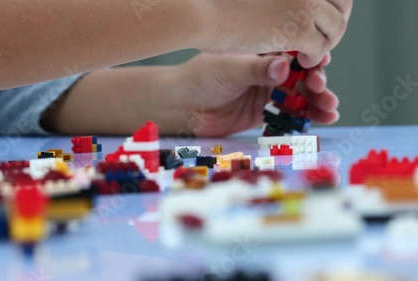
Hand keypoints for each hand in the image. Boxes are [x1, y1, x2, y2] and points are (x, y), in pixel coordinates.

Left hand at [174, 53, 337, 136]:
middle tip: (320, 88)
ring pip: (301, 94)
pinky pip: (292, 113)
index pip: (293, 51)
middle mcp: (268, 69)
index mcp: (262, 50)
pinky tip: (325, 118)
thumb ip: (256, 69)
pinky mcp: (266, 111)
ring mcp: (268, 90)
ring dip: (318, 100)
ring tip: (330, 107)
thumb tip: (284, 67)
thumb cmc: (201, 79)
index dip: (310, 57)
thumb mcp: (229, 69)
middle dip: (316, 81)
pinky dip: (308, 116)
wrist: (184, 107)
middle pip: (302, 73)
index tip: (321, 63)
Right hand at [200, 0, 351, 66]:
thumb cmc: (217, 1)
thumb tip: (286, 6)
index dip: (332, 3)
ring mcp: (305, 4)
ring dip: (326, 41)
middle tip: (322, 36)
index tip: (321, 17)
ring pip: (336, 27)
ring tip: (311, 50)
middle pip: (343, 2)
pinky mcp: (298, 29)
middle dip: (335, 21)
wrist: (201, 13)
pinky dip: (314, 57)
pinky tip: (302, 60)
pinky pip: (321, 48)